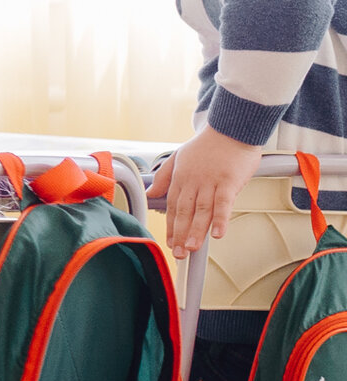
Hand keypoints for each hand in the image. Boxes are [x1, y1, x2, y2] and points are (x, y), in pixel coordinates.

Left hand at [158, 125, 259, 250]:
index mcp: (181, 178)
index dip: (171, 226)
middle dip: (180, 234)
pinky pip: (223, 203)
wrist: (231, 127)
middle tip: (179, 253)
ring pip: (201, 210)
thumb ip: (164, 177)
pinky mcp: (228, 181)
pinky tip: (217, 235)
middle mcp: (193, 182)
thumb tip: (149, 193)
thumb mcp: (178, 157)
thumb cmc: (208, 144)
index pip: (173, 206)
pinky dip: (220, 219)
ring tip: (192, 248)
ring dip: (196, 231)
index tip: (170, 242)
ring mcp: (211, 182)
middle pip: (185, 212)